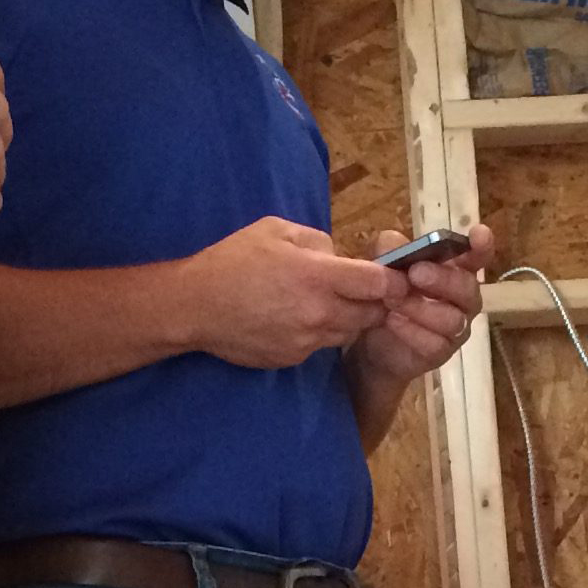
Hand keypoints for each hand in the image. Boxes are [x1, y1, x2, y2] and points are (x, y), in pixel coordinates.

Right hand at [173, 215, 395, 369]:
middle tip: (363, 289)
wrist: (195, 306)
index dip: (392, 280)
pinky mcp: (293, 357)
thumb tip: (339, 257)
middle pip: (373, 313)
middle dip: (375, 301)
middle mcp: (319, 313)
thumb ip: (317, 241)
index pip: (379, 284)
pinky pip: (322, 345)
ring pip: (350, 332)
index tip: (391, 276)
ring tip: (326, 301)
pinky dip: (320, 332)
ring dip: (349, 318)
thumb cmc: (232, 261)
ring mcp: (307, 340)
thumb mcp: (276, 230)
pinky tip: (298, 317)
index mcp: (318, 276)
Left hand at [347, 222, 488, 390]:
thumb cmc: (385, 297)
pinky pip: (436, 343)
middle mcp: (463, 299)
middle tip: (415, 273)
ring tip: (391, 300)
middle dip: (443, 279)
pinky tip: (391, 321)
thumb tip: (393, 243)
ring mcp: (456, 328)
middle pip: (469, 288)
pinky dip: (412, 331)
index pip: (477, 257)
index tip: (479, 234)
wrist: (368, 342)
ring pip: (453, 319)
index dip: (482, 246)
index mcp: (455, 270)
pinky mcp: (441, 353)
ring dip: (421, 307)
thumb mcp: (380, 268)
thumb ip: (388, 251)